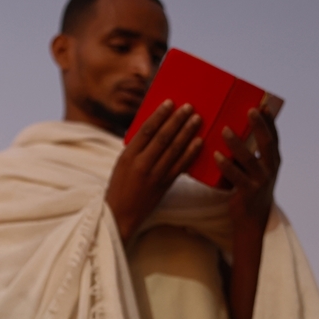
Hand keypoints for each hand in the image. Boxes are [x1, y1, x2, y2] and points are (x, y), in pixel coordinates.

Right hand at [107, 99, 202, 239]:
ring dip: (187, 133)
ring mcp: (154, 175)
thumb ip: (136, 148)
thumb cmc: (119, 187)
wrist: (120, 215)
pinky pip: (180, 166)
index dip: (159, 115)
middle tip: (189, 107)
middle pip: (163, 137)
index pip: (146, 131)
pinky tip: (199, 142)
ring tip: (197, 119)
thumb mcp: (122, 164)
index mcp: (127, 156)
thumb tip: (155, 129)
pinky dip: (190, 153)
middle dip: (177, 120)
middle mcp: (141, 164)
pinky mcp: (164, 185)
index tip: (170, 103)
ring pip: (174, 150)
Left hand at [216, 109, 280, 236]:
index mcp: (274, 161)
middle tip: (249, 110)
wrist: (251, 221)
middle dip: (259, 125)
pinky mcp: (248, 193)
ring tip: (225, 130)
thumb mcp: (253, 171)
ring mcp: (261, 181)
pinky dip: (226, 165)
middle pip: (267, 144)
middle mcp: (271, 169)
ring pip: (249, 159)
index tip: (263, 105)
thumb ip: (247, 155)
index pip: (274, 137)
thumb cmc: (249, 191)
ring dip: (237, 143)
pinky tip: (216, 156)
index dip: (270, 121)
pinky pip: (236, 176)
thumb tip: (230, 132)